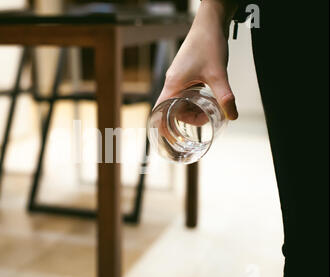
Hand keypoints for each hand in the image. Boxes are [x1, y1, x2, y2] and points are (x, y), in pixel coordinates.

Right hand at [156, 0, 238, 120]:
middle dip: (187, 118)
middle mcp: (172, 82)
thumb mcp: (218, 74)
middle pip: (171, 110)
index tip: (171, 138)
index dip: (162, 127)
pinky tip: (207, 98)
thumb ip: (225, 97)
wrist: (210, 22)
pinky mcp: (185, 73)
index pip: (159, 112)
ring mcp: (178, 78)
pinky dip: (194, 100)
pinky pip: (184, 93)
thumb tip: (232, 116)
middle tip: (206, 119)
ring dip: (192, 109)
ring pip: (179, 102)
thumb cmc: (208, 43)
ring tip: (209, 110)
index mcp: (173, 85)